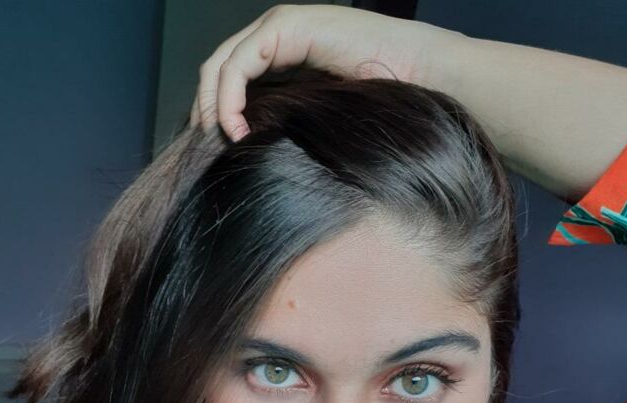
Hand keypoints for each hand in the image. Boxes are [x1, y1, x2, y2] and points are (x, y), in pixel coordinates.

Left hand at [190, 4, 461, 140]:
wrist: (421, 74)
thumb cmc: (382, 101)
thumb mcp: (317, 116)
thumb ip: (286, 119)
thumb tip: (254, 152)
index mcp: (283, 50)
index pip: (230, 75)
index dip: (215, 110)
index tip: (217, 149)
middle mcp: (277, 33)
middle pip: (218, 67)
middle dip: (205, 108)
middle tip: (206, 147)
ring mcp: (281, 25)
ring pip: (222, 63)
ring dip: (213, 105)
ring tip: (222, 141)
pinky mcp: (288, 28)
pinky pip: (240, 64)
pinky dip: (230, 98)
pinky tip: (237, 128)